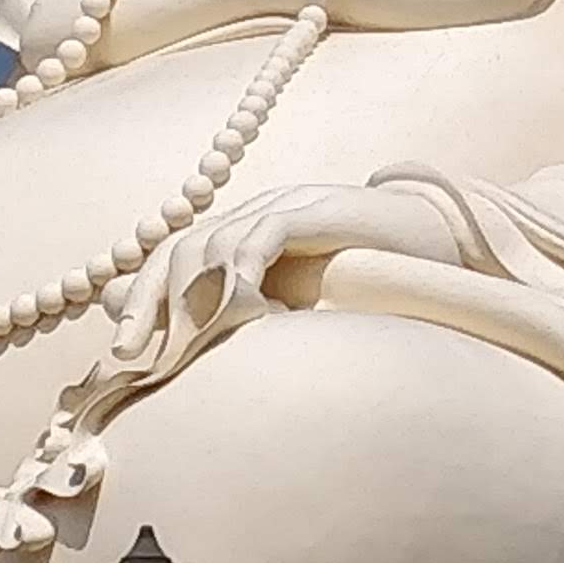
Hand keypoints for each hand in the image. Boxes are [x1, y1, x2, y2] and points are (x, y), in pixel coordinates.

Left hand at [91, 180, 467, 392]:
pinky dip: (241, 273)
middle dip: (147, 303)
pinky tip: (239, 312)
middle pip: (176, 248)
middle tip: (130, 356)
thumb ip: (250, 321)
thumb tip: (190, 354)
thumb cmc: (373, 285)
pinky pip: (261, 235)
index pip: (170, 260)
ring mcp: (283, 206)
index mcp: (245, 236)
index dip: (140, 302)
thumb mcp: (302, 308)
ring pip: (209, 242)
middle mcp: (255, 215)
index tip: (122, 356)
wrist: (442, 245)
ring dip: (188, 297)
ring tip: (179, 346)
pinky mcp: (314, 210)